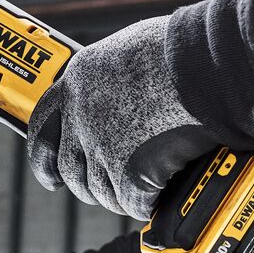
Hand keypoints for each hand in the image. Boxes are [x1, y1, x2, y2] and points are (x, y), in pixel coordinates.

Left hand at [26, 17, 226, 219]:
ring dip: (120, 197)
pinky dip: (147, 204)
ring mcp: (103, 144)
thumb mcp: (132, 48)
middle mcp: (82, 113)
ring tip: (143, 191)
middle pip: (70, 168)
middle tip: (105, 191)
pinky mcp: (130, 170)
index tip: (50, 176)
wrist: (210, 63)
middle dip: (86, 186)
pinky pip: (133, 202)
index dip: (44, 156)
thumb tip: (121, 95)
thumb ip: (114, 76)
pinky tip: (161, 195)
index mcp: (79, 79)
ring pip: (100, 190)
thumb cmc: (184, 50)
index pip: (43, 125)